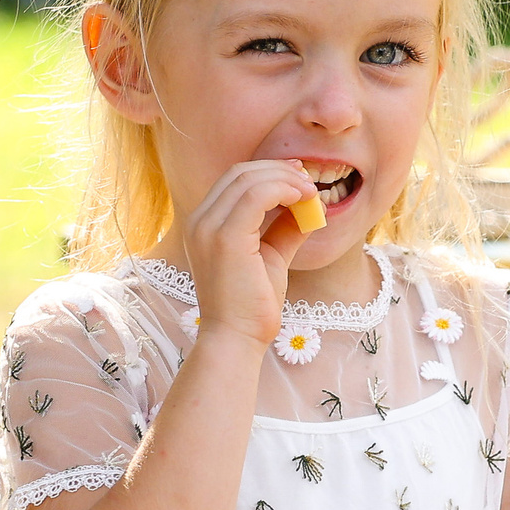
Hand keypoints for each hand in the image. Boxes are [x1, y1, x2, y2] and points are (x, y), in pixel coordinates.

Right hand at [181, 158, 318, 345]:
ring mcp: (208, 228)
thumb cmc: (252, 305)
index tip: (298, 177)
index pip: (234, 181)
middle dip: (279, 170)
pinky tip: (304, 199)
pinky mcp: (224, 238)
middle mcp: (199, 221)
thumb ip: (285, 229)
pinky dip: (283, 189)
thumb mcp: (272, 257)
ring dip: (285, 179)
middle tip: (308, 180)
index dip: (268, 172)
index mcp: (204, 225)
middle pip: (239, 173)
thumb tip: (309, 207)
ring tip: (311, 192)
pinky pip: (256, 195)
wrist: (236, 339)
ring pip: (248, 179)